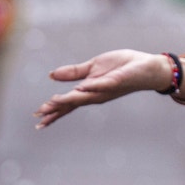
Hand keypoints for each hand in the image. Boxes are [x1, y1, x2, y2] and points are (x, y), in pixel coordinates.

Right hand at [35, 49, 169, 128]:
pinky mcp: (118, 80)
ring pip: (85, 97)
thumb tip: (51, 75)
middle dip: (57, 110)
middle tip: (40, 117)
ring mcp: (107, 89)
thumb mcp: (93, 67)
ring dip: (69, 100)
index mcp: (89, 91)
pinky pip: (104, 84)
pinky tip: (80, 88)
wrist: (148, 66)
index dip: (53, 110)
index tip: (37, 118)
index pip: (68, 103)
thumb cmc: (122, 68)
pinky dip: (92, 86)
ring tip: (52, 102)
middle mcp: (97, 94)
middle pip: (73, 104)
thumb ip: (74, 73)